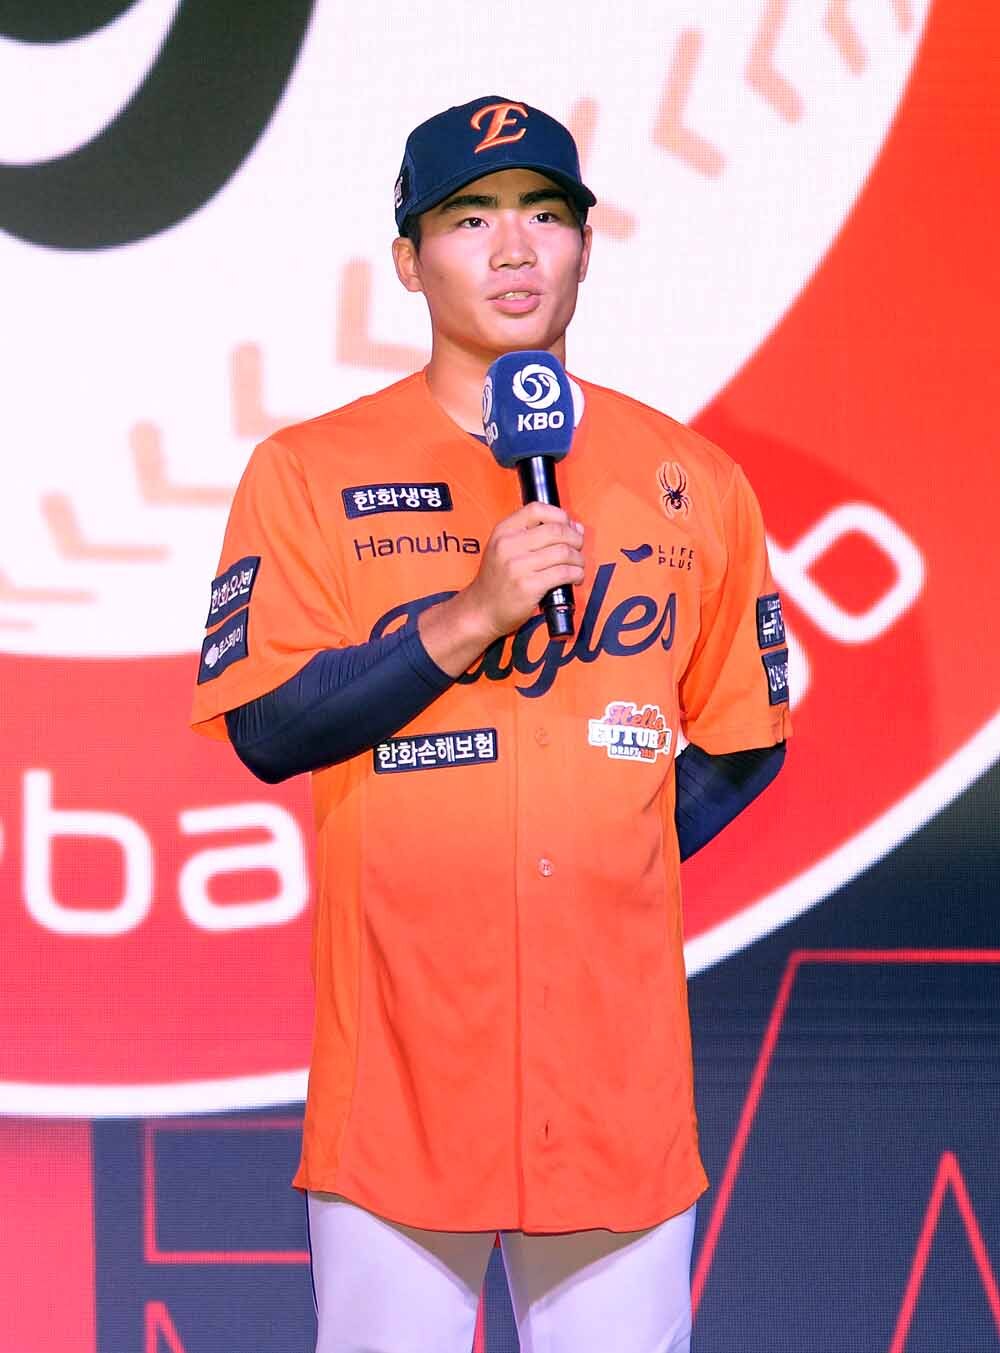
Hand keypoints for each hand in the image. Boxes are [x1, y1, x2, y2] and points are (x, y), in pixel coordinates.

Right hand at [418, 503, 584, 675]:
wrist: (480, 611)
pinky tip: (575, 578)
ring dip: (578, 559)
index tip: (569, 526)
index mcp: (503, 531)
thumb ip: (532, 534)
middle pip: (556, 530)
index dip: (560, 515)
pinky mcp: (528, 586)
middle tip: (578, 548)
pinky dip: (576, 574)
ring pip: (563, 552)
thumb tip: (574, 527)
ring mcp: (517, 566)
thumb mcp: (503, 548)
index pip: (537, 509)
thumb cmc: (496, 581)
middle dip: (575, 539)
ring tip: (578, 566)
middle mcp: (508, 545)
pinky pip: (563, 573)